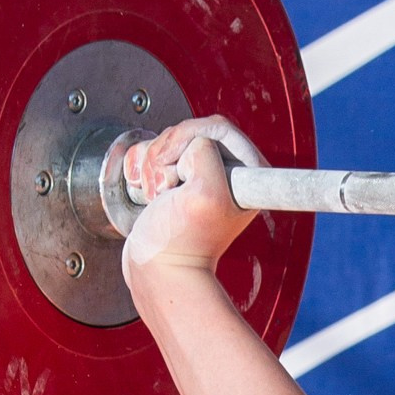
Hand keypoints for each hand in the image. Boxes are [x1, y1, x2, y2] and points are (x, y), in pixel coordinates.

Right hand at [120, 115, 263, 305]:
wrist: (157, 267)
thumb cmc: (183, 240)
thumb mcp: (206, 193)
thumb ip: (205, 153)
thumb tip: (192, 144)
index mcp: (249, 172)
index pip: (218, 127)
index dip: (191, 141)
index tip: (182, 174)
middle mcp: (230, 170)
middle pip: (191, 129)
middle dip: (168, 153)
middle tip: (167, 186)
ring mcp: (202, 173)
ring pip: (170, 139)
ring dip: (154, 164)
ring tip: (159, 194)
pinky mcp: (178, 177)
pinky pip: (155, 151)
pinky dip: (144, 167)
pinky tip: (149, 190)